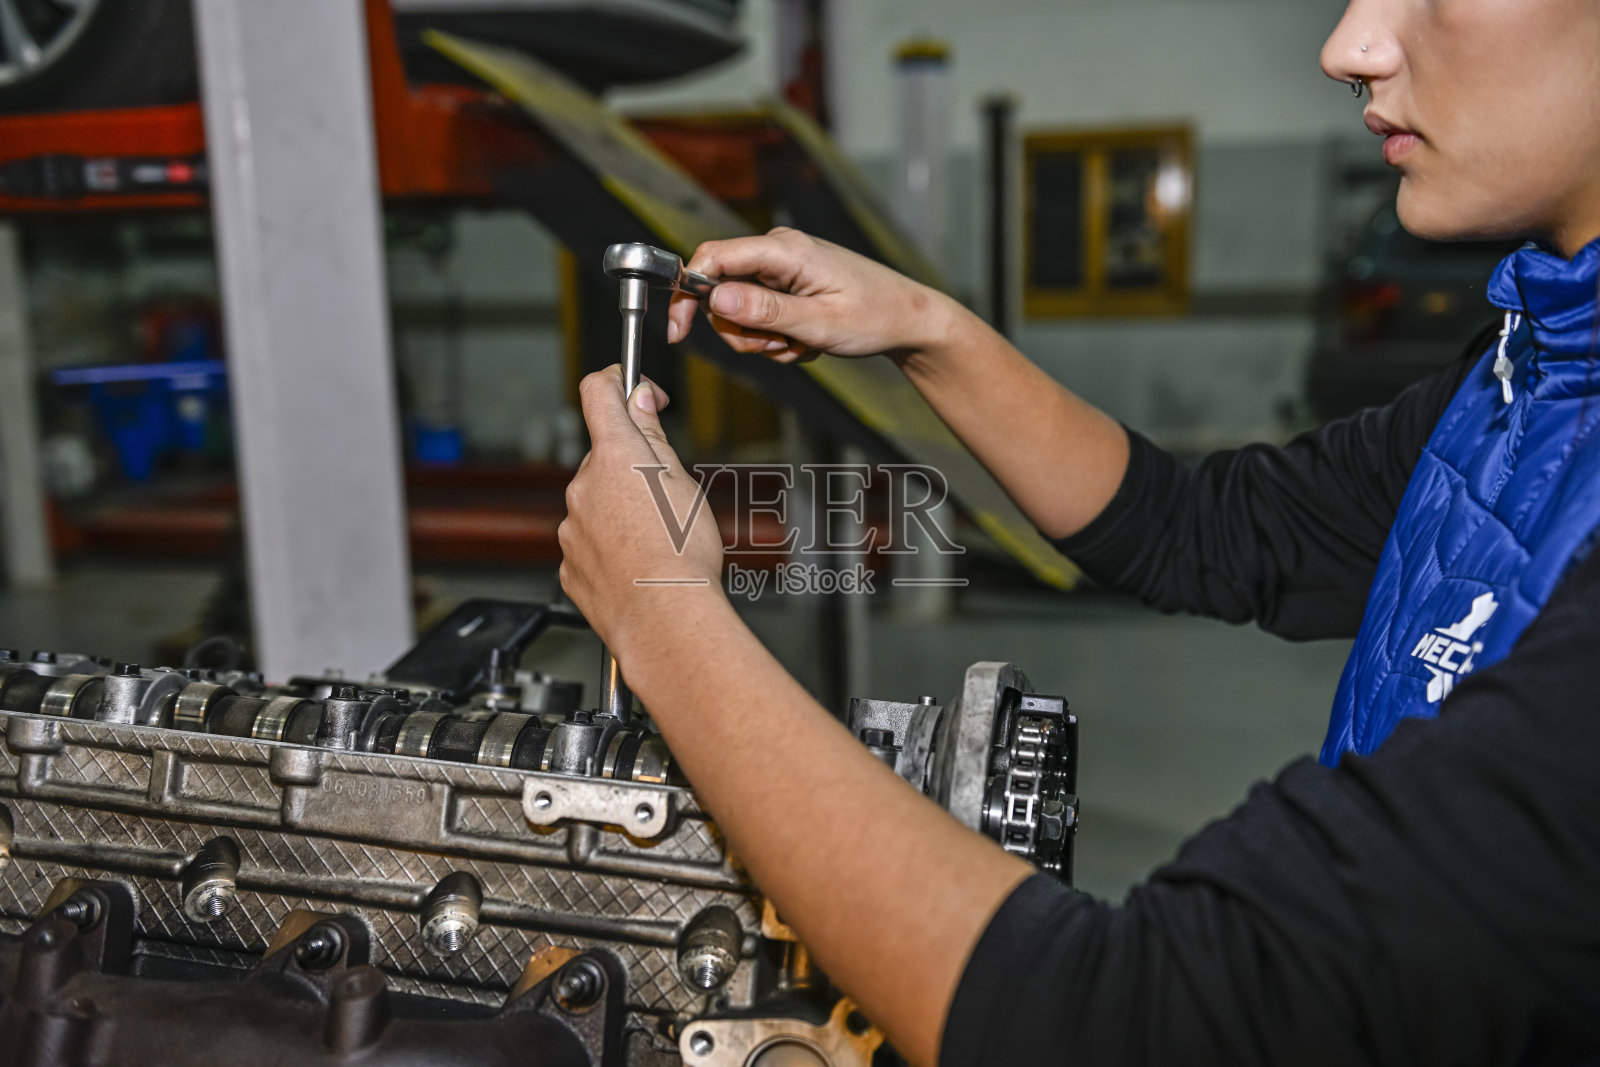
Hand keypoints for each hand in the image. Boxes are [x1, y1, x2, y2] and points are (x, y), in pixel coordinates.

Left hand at [558, 367, 725, 657]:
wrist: (665, 621)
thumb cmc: (683, 556)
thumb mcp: (682, 481)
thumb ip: (653, 436)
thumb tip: (638, 399)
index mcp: (615, 457)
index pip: (598, 393)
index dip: (615, 381)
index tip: (630, 387)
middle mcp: (584, 487)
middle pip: (603, 457)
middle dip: (629, 467)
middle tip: (666, 496)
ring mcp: (572, 527)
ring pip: (595, 502)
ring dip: (620, 510)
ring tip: (656, 540)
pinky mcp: (570, 565)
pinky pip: (589, 543)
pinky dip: (610, 547)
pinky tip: (637, 564)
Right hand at [666, 227, 960, 363]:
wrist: (908, 319)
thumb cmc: (875, 316)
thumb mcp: (818, 323)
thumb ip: (765, 312)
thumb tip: (716, 299)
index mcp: (785, 250)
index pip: (713, 257)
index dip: (687, 292)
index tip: (679, 331)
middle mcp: (779, 251)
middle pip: (721, 291)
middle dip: (742, 332)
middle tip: (779, 347)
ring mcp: (783, 267)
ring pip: (739, 311)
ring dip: (763, 340)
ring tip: (801, 345)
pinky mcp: (788, 283)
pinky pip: (760, 316)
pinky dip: (777, 338)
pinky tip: (806, 341)